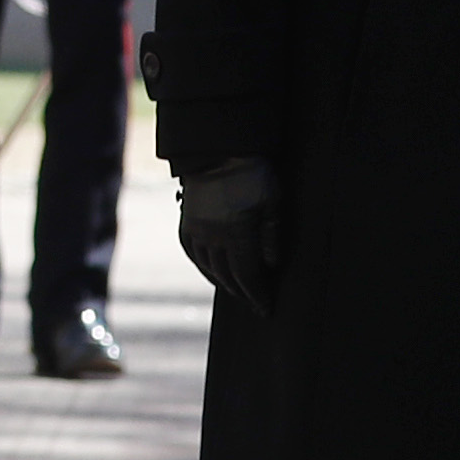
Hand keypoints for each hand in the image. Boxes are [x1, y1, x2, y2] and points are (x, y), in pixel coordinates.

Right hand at [176, 158, 285, 318]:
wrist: (218, 149)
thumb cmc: (252, 173)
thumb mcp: (272, 202)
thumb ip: (272, 235)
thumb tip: (271, 264)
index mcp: (236, 234)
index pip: (248, 275)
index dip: (257, 295)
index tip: (266, 309)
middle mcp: (213, 237)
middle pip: (228, 275)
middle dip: (243, 293)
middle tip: (255, 303)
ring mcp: (197, 230)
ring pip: (209, 267)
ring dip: (224, 283)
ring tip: (237, 291)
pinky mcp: (187, 221)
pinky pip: (192, 252)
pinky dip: (202, 266)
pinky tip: (211, 271)